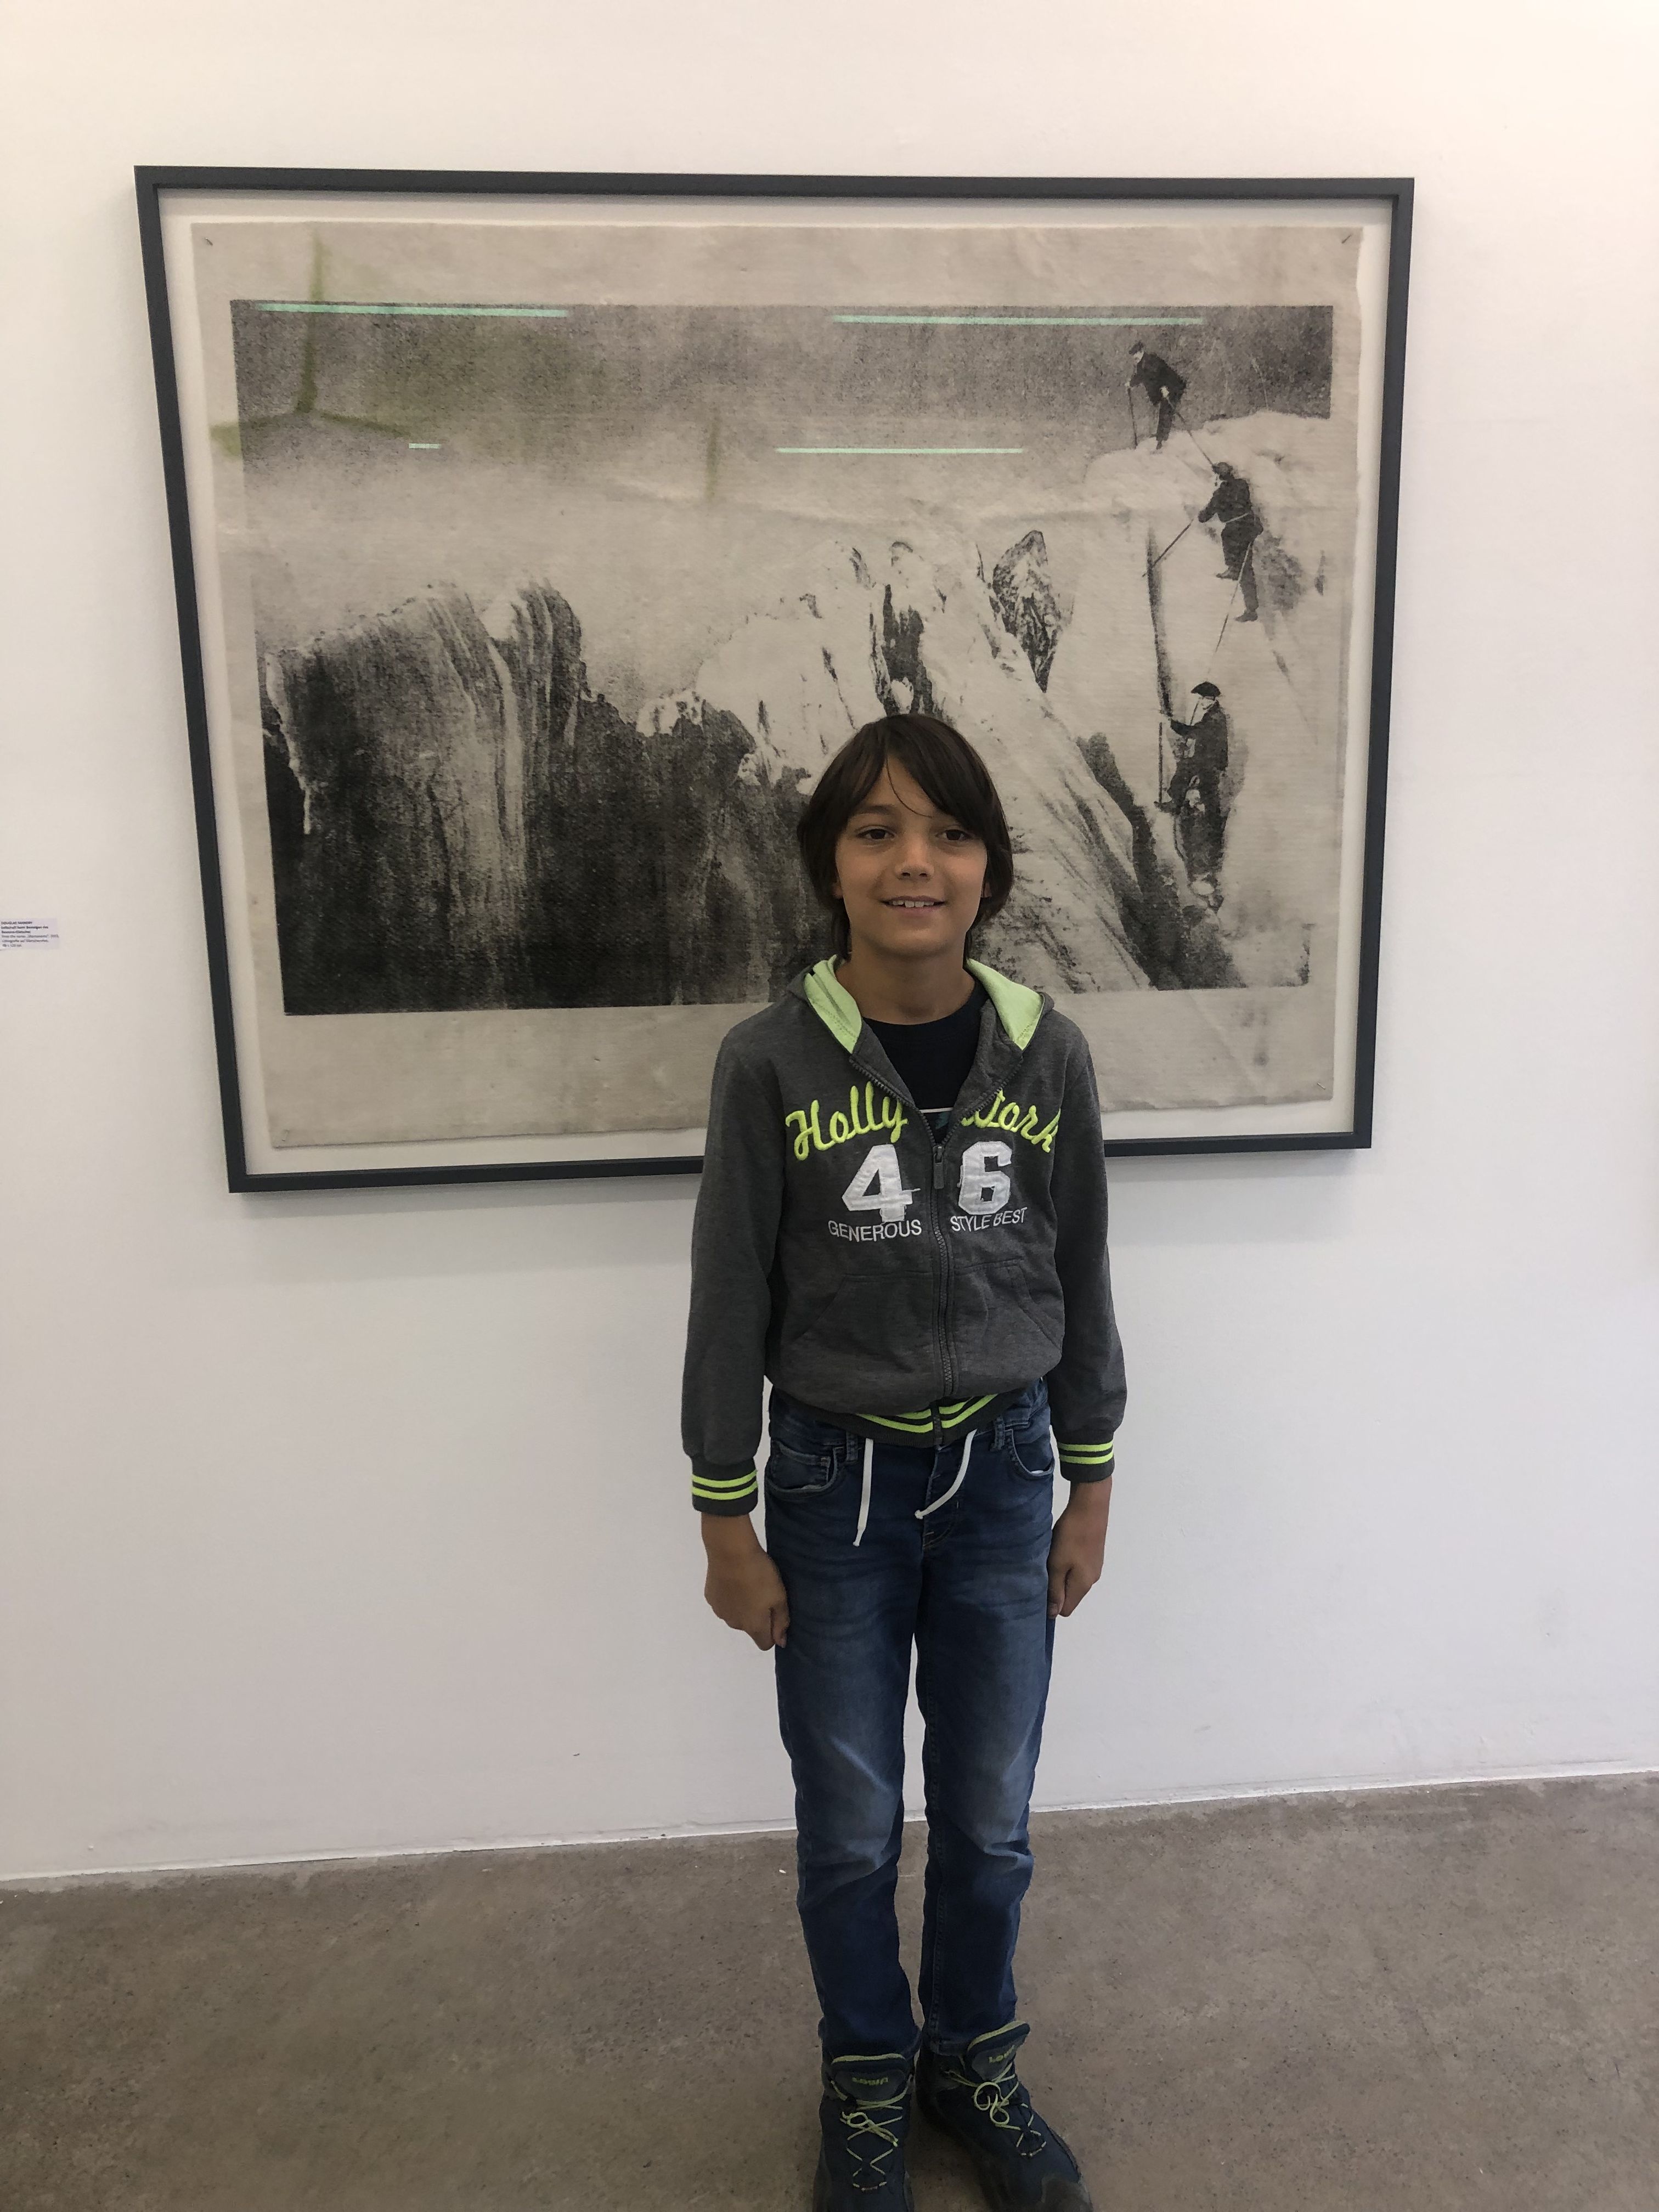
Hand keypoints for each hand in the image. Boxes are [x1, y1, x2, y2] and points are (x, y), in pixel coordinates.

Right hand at [701, 1515, 790, 1648]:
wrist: (730, 1550)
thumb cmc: (760, 1574)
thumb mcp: (780, 1596)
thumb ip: (781, 1621)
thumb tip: (780, 1642)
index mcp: (753, 1625)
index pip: (765, 1644)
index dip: (773, 1632)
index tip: (776, 1613)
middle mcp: (735, 1624)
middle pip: (750, 1628)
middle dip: (758, 1616)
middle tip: (763, 1592)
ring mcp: (720, 1611)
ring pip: (736, 1615)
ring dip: (742, 1606)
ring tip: (747, 1582)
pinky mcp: (710, 1597)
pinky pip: (724, 1603)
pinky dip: (730, 1596)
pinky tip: (733, 1579)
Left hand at [1047, 1478, 1110, 1618]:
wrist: (1090, 1507)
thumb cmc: (1071, 1536)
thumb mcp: (1057, 1564)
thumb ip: (1055, 1589)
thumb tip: (1054, 1614)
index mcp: (1083, 1585)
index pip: (1065, 1610)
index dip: (1051, 1604)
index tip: (1038, 1588)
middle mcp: (1092, 1580)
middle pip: (1069, 1595)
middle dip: (1054, 1588)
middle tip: (1041, 1571)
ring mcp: (1094, 1566)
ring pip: (1072, 1580)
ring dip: (1059, 1574)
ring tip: (1049, 1558)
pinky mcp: (1094, 1554)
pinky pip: (1077, 1568)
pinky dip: (1067, 1563)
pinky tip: (1060, 1548)